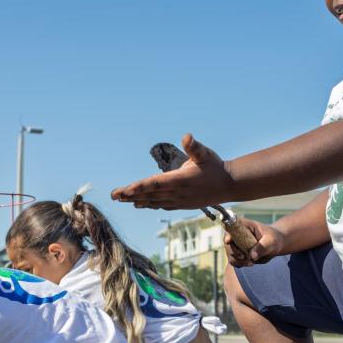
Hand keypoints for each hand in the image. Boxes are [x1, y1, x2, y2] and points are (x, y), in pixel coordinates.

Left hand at [111, 134, 235, 209]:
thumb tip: (187, 136)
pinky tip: (140, 204)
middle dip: (130, 195)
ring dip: (137, 201)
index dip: (137, 188)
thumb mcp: (205, 154)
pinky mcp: (182, 204)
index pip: (154, 185)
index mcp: (180, 180)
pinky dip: (150, 205)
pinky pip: (162, 205)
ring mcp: (179, 201)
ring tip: (122, 200)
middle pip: (150, 195)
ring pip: (154, 202)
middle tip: (113, 196)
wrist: (230, 185)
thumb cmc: (215, 166)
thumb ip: (194, 147)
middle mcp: (177, 193)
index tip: (124, 190)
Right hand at [224, 218, 286, 267]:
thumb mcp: (271, 242)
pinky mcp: (238, 253)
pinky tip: (249, 263)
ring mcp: (237, 244)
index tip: (228, 241)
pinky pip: (234, 260)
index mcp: (245, 226)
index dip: (228, 233)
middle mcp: (238, 234)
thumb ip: (262, 248)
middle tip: (244, 257)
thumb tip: (252, 256)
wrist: (276, 244)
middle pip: (228, 243)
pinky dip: (239, 264)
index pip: (232, 227)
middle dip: (234, 252)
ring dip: (238, 260)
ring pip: (230, 253)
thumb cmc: (274, 239)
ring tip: (251, 263)